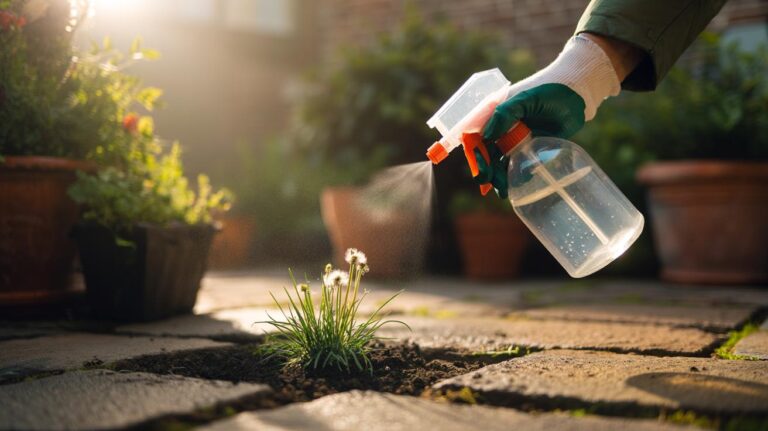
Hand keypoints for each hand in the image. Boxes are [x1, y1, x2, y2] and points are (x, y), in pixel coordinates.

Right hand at [477, 35, 621, 196]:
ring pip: (499, 162)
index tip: (480, 168)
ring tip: (504, 190)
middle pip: (486, 154)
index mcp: (494, 115)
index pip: (475, 137)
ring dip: (499, 177)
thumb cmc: (548, 90)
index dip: (474, 154)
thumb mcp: (524, 99)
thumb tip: (485, 136)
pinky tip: (518, 183)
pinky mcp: (529, 147)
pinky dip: (515, 175)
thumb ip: (503, 115)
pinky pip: (517, 165)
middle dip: (486, 170)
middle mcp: (501, 128)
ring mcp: (515, 139)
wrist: (576, 96)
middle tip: (491, 183)